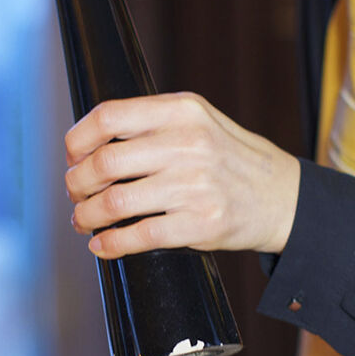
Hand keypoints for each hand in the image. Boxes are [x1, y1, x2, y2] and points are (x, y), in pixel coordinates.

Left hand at [64, 94, 300, 257]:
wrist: (282, 196)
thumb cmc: (229, 159)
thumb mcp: (197, 121)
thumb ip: (150, 124)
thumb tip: (87, 146)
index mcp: (182, 111)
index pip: (108, 117)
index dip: (78, 140)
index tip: (72, 156)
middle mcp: (188, 144)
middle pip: (104, 163)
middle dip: (77, 184)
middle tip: (75, 194)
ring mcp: (195, 186)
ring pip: (115, 203)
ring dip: (87, 216)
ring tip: (84, 221)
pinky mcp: (200, 224)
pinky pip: (139, 236)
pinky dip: (111, 244)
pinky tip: (103, 245)